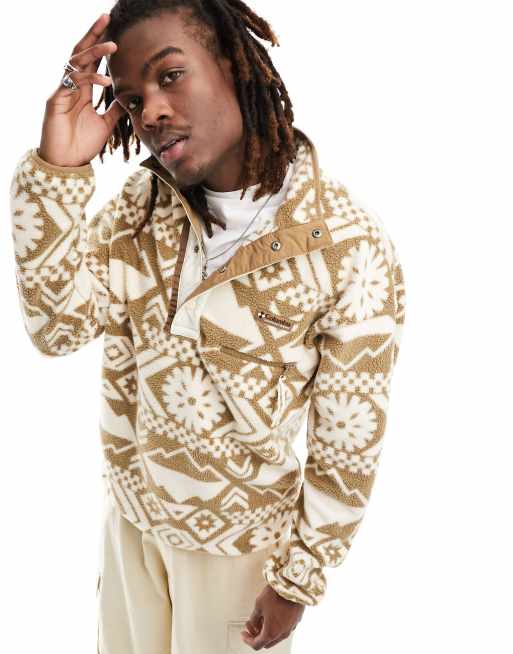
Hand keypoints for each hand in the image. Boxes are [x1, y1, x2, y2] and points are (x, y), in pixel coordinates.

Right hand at [38, 13, 126, 166]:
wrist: (67, 164)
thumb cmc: (82, 145)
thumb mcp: (106, 125)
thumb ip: (115, 110)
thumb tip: (129, 99)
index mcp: (82, 90)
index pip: (91, 60)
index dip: (100, 44)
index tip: (114, 30)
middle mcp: (71, 86)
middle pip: (81, 52)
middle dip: (93, 34)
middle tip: (107, 17)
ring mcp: (62, 91)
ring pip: (76, 62)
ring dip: (94, 52)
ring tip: (112, 45)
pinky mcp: (55, 100)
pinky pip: (73, 82)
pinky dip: (90, 78)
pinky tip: (106, 80)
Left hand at [240, 584, 304, 649]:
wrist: (293, 585)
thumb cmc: (276, 595)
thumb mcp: (258, 605)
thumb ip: (254, 618)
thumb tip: (252, 622)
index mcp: (270, 633)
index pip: (256, 644)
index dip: (247, 639)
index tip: (244, 634)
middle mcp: (282, 634)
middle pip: (266, 642)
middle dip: (256, 635)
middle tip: (251, 626)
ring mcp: (290, 628)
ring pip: (276, 636)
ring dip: (266, 630)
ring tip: (260, 618)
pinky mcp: (295, 621)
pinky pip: (283, 628)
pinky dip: (276, 626)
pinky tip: (272, 615)